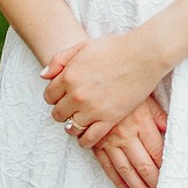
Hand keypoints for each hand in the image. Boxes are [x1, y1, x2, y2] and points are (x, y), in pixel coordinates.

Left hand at [41, 30, 165, 148]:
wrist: (143, 55)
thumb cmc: (115, 48)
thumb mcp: (83, 46)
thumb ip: (59, 60)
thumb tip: (43, 75)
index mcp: (69, 76)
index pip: (49, 96)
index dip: (54, 97)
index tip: (62, 97)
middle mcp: (77, 95)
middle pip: (58, 113)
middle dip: (62, 111)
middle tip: (71, 108)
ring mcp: (92, 109)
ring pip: (71, 128)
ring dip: (72, 125)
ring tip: (79, 121)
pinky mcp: (109, 120)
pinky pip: (89, 139)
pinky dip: (84, 140)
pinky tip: (87, 135)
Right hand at [91, 95, 167, 187]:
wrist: (94, 80)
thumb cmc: (123, 88)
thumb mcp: (145, 97)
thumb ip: (158, 116)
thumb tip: (171, 131)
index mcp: (141, 122)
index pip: (157, 151)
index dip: (164, 167)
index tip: (171, 179)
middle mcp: (126, 134)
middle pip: (143, 164)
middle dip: (153, 183)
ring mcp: (109, 141)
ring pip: (126, 170)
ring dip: (138, 187)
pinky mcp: (96, 144)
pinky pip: (107, 166)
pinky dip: (117, 181)